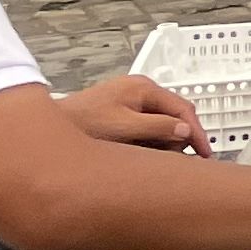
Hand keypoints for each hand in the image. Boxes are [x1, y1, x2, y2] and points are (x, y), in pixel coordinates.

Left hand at [63, 74, 210, 155]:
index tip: (203, 153)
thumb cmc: (80, 123)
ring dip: (162, 144)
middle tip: (178, 161)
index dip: (195, 132)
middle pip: (173, 116)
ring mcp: (129, 103)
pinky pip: (146, 130)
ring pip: (160, 125)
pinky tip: (141, 156)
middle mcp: (139, 92)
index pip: (182, 108)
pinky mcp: (121, 116)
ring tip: (154, 160)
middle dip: (178, 140)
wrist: (47, 130)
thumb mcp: (123, 128)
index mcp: (143, 88)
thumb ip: (157, 128)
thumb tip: (184, 132)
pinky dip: (149, 144)